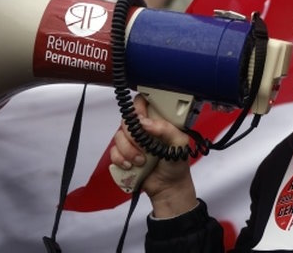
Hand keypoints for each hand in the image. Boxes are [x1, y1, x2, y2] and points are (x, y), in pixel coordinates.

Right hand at [109, 94, 198, 217]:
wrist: (168, 188)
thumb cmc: (176, 164)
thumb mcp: (179, 143)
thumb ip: (166, 129)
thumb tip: (144, 122)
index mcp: (156, 122)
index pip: (142, 103)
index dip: (138, 107)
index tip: (140, 119)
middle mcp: (142, 130)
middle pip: (126, 120)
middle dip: (133, 136)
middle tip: (144, 147)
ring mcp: (132, 143)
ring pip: (118, 136)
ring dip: (128, 151)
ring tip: (141, 161)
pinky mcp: (123, 156)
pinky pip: (113, 152)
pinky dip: (120, 159)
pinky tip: (131, 165)